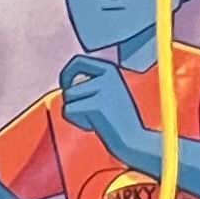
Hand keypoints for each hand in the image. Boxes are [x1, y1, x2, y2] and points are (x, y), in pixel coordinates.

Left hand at [60, 53, 162, 169]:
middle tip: (80, 112)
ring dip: (76, 113)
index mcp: (110, 69)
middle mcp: (107, 74)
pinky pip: (69, 111)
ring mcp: (102, 88)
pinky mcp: (96, 103)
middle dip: (71, 102)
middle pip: (69, 87)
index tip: (66, 86)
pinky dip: (77, 121)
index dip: (66, 73)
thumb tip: (66, 86)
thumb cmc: (118, 119)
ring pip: (68, 99)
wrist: (133, 137)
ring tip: (95, 118)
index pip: (78, 61)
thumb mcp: (107, 95)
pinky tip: (95, 125)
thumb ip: (91, 86)